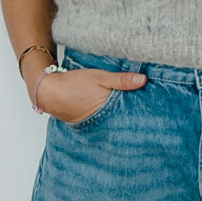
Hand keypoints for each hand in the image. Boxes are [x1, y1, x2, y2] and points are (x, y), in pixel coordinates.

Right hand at [29, 66, 146, 120]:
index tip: (153, 107)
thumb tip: (143, 80)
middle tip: (149, 111)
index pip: (131, 113)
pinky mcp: (88, 121)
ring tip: (134, 111)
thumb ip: (122, 80)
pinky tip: (114, 109)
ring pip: (114, 119)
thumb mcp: (100, 77)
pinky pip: (103, 119)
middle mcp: (103, 121)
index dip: (141, 109)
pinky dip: (109, 115)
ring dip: (121, 114)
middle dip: (133, 115)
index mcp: (108, 110)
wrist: (48, 91)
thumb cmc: (74, 84)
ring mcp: (95, 123)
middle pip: (123, 118)